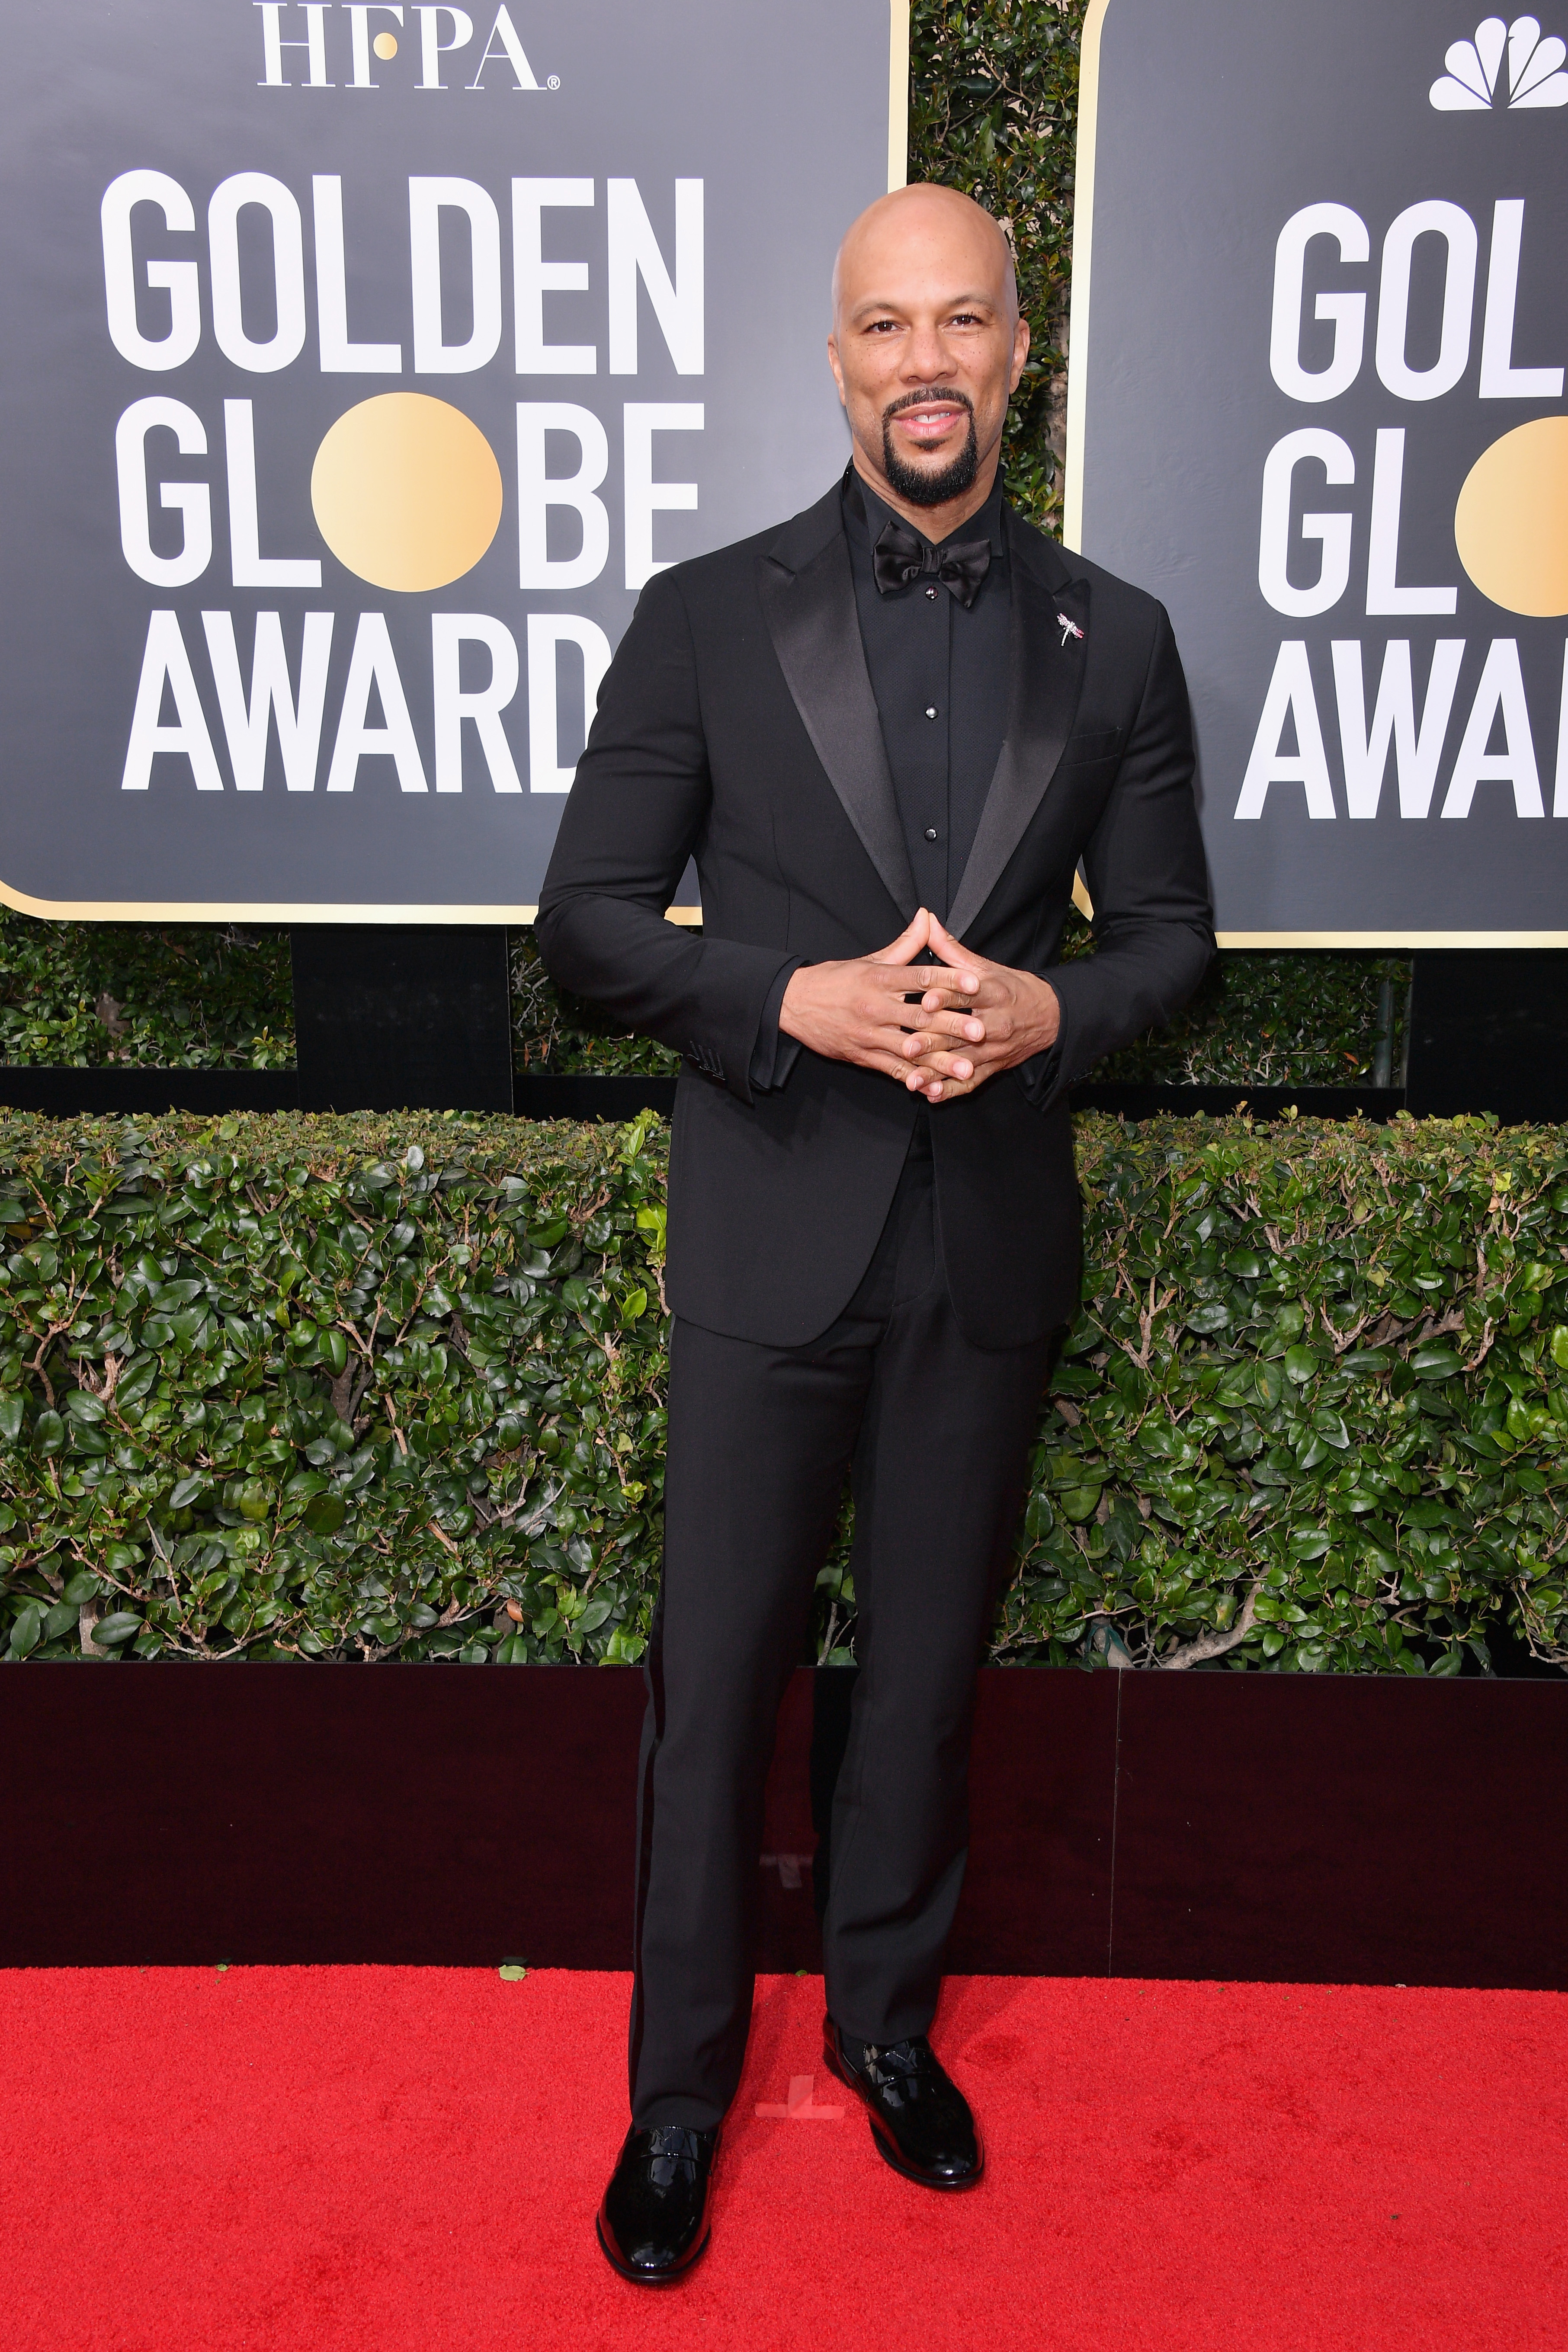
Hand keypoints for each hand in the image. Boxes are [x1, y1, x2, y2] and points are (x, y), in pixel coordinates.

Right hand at [779, 909, 987, 1095]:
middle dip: (952, 1025)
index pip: (919, 976)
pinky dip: (915, 1079)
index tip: (975, 983)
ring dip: (941, 1061)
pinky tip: (936, 1088)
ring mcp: (869, 1034)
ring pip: (910, 1049)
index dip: (949, 979)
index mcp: (879, 978)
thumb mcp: (870, 959)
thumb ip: (904, 943)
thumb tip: (927, 917)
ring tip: (967, 1069)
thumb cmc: (835, 980)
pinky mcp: (863, 1056)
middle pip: (920, 1016)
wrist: (793, 1004)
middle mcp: (876, 1007)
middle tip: (981, 1031)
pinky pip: (893, 1070)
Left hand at [896, 912, 1059, 1102]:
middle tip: (907, 1046)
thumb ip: (952, 949)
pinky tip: (931, 1096)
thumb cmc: (1012, 987)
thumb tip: (927, 920)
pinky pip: (971, 1083)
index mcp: (992, 993)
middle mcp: (994, 1023)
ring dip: (937, 1073)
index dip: (947, 998)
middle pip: (961, 1034)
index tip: (925, 1001)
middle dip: (934, 1041)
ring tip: (912, 1080)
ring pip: (963, 1062)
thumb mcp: (986, 966)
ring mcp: (994, 1049)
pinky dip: (952, 1091)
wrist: (1051, 1017)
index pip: (967, 995)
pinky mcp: (993, 1068)